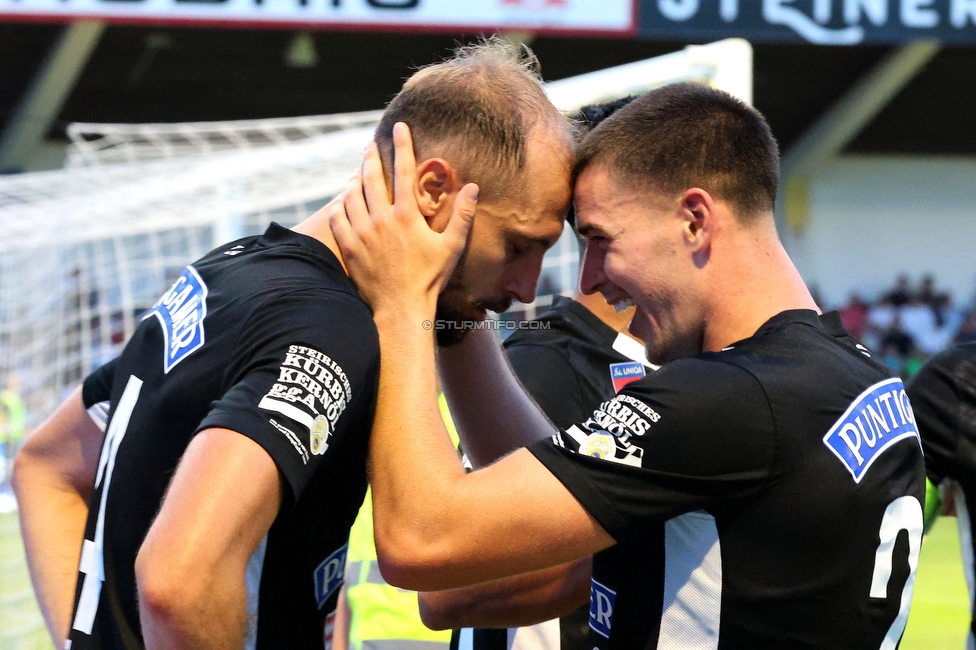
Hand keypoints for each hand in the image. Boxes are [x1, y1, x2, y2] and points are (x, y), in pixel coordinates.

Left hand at [329, 122, 478, 317]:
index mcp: (407, 215)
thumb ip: (463, 215)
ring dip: (354, 180)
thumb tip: (473, 187)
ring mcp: (361, 232)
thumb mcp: (452, 247)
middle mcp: (381, 219)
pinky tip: (342, 201)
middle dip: (371, 156)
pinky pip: (337, 217)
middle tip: (370, 146)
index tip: (400, 127)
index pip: (404, 170)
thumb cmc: (430, 279)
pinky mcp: (348, 247)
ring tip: (357, 173)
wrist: (401, 308)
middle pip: (371, 176)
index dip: (402, 145)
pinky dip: (339, 205)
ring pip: (351, 194)